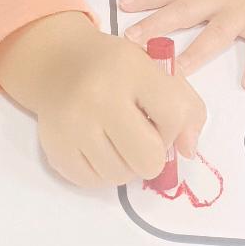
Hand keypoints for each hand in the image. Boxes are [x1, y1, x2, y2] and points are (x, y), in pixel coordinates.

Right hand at [0, 12, 205, 188]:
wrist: (55, 62)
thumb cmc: (112, 66)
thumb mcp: (152, 68)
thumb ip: (183, 104)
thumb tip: (189, 151)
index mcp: (130, 67)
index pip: (173, 116)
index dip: (175, 128)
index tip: (161, 121)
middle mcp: (99, 95)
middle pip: (148, 159)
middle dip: (152, 154)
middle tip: (141, 137)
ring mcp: (74, 125)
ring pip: (121, 177)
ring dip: (126, 164)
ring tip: (117, 139)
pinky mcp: (56, 148)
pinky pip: (94, 183)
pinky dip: (102, 171)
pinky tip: (98, 146)